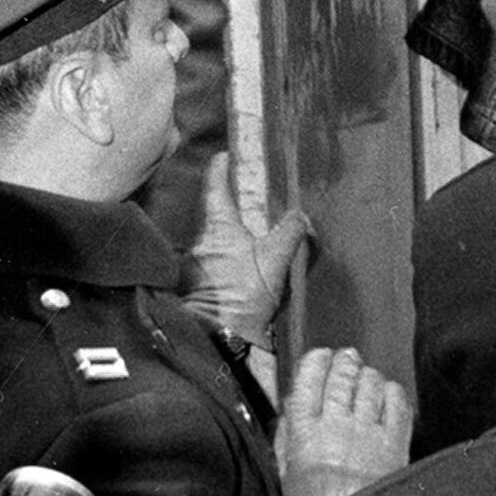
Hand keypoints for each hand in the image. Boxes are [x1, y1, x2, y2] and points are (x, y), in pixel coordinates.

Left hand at [182, 155, 311, 341]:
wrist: (216, 339)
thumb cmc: (242, 294)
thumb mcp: (275, 260)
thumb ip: (290, 232)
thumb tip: (300, 216)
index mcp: (218, 227)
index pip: (215, 188)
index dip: (220, 170)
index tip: (224, 156)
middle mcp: (201, 243)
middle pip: (215, 218)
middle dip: (232, 213)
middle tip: (252, 209)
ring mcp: (195, 268)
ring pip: (215, 245)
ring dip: (231, 245)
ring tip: (252, 251)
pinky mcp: (196, 291)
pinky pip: (214, 269)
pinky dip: (227, 268)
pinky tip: (242, 279)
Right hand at [278, 346, 414, 495]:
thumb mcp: (285, 475)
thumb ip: (287, 438)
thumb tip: (291, 410)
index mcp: (304, 433)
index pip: (308, 379)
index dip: (316, 361)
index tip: (321, 356)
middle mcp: (336, 425)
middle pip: (342, 376)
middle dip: (345, 362)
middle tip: (348, 358)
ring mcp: (368, 431)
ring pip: (370, 383)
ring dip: (367, 376)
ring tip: (366, 378)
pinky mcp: (395, 442)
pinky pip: (397, 401)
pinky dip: (392, 392)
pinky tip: (388, 396)